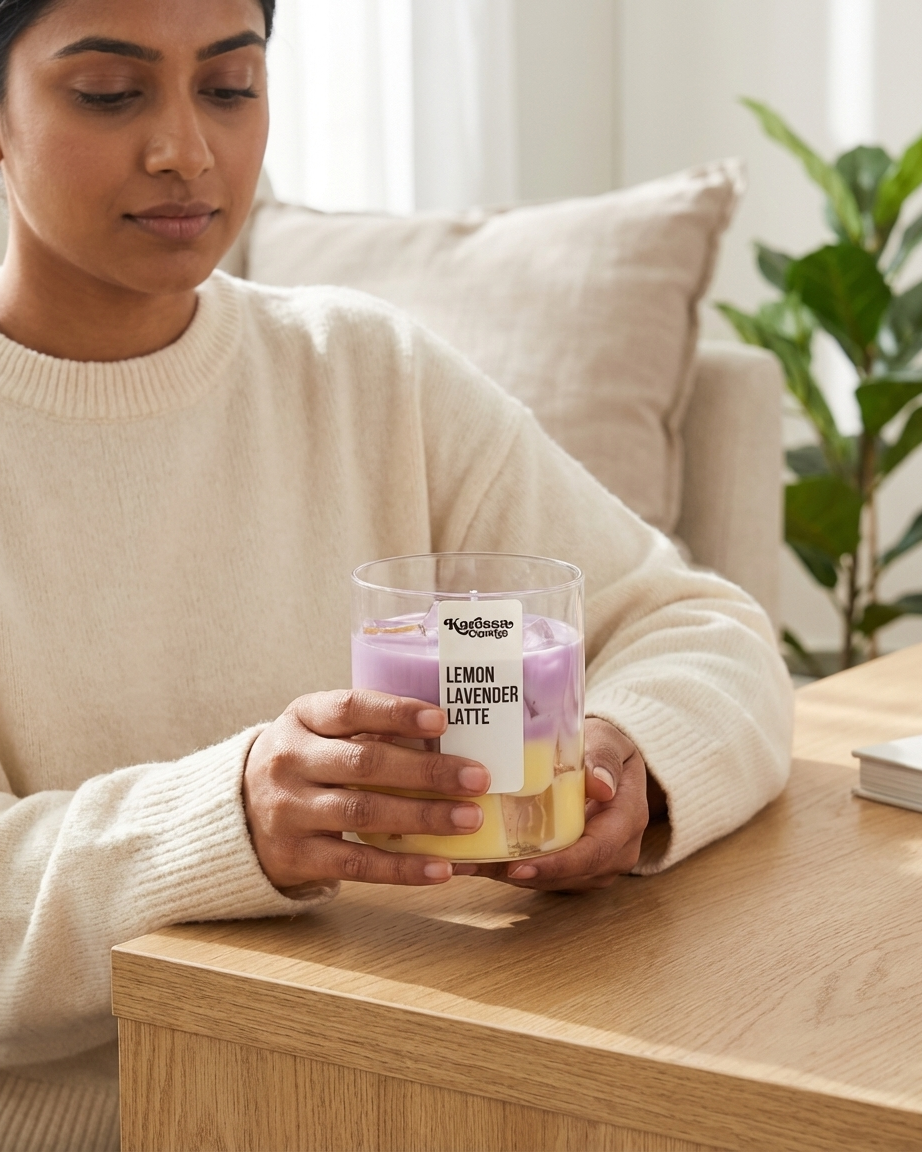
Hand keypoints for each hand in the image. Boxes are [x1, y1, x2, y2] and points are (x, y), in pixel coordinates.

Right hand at [242, 690, 488, 891]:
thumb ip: (368, 732)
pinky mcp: (296, 856)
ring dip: (423, 817)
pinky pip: (356, 863)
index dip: (397, 712)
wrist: (236, 815)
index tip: (442, 720)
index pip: (350, 708)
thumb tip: (447, 737)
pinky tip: (440, 869)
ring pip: (363, 813)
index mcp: (302, 718)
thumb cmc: (303, 764)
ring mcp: (289, 810)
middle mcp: (290, 761)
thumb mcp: (319, 733)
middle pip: (365, 763)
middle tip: (477, 778)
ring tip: (470, 819)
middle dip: (427, 772)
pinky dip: (402, 868)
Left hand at [456, 718, 656, 891]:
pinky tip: (484, 861)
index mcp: (628, 819)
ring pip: (557, 881)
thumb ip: (604, 760)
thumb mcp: (608, 742)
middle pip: (571, 874)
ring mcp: (601, 862)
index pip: (594, 852)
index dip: (556, 864)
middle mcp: (618, 849)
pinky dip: (519, 871)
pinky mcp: (581, 866)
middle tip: (480, 867)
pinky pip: (551, 876)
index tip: (518, 867)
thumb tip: (602, 786)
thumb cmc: (606, 747)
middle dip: (526, 875)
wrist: (610, 760)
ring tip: (473, 865)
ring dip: (516, 877)